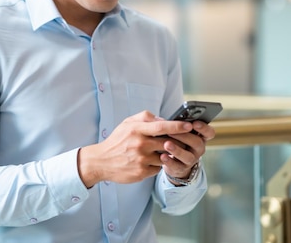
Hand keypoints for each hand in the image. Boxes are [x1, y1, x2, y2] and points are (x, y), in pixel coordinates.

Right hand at [77, 111, 193, 186]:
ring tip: (166, 151)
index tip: (189, 125)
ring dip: (169, 154)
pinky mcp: (142, 172)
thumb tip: (164, 119)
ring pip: (165, 156)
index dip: (177, 126)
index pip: (161, 126)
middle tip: (187, 140)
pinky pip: (159, 167)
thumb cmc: (117, 140)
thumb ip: (146, 117)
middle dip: (179, 142)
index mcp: (136, 130)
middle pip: (167, 142)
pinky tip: (153, 161)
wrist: (101, 161)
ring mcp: (141, 160)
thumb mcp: (127, 123)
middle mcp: (140, 144)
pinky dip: (160, 164)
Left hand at [160, 120, 214, 180]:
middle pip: (197, 142)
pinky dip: (169, 161)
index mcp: (201, 137)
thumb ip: (175, 124)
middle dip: (184, 136)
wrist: (174, 161)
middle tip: (173, 131)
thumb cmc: (177, 140)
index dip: (204, 128)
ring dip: (177, 150)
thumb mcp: (179, 131)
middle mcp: (199, 148)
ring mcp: (192, 160)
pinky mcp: (182, 168)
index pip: (209, 132)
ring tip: (167, 144)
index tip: (194, 123)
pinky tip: (162, 156)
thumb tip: (163, 119)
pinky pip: (177, 166)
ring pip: (187, 156)